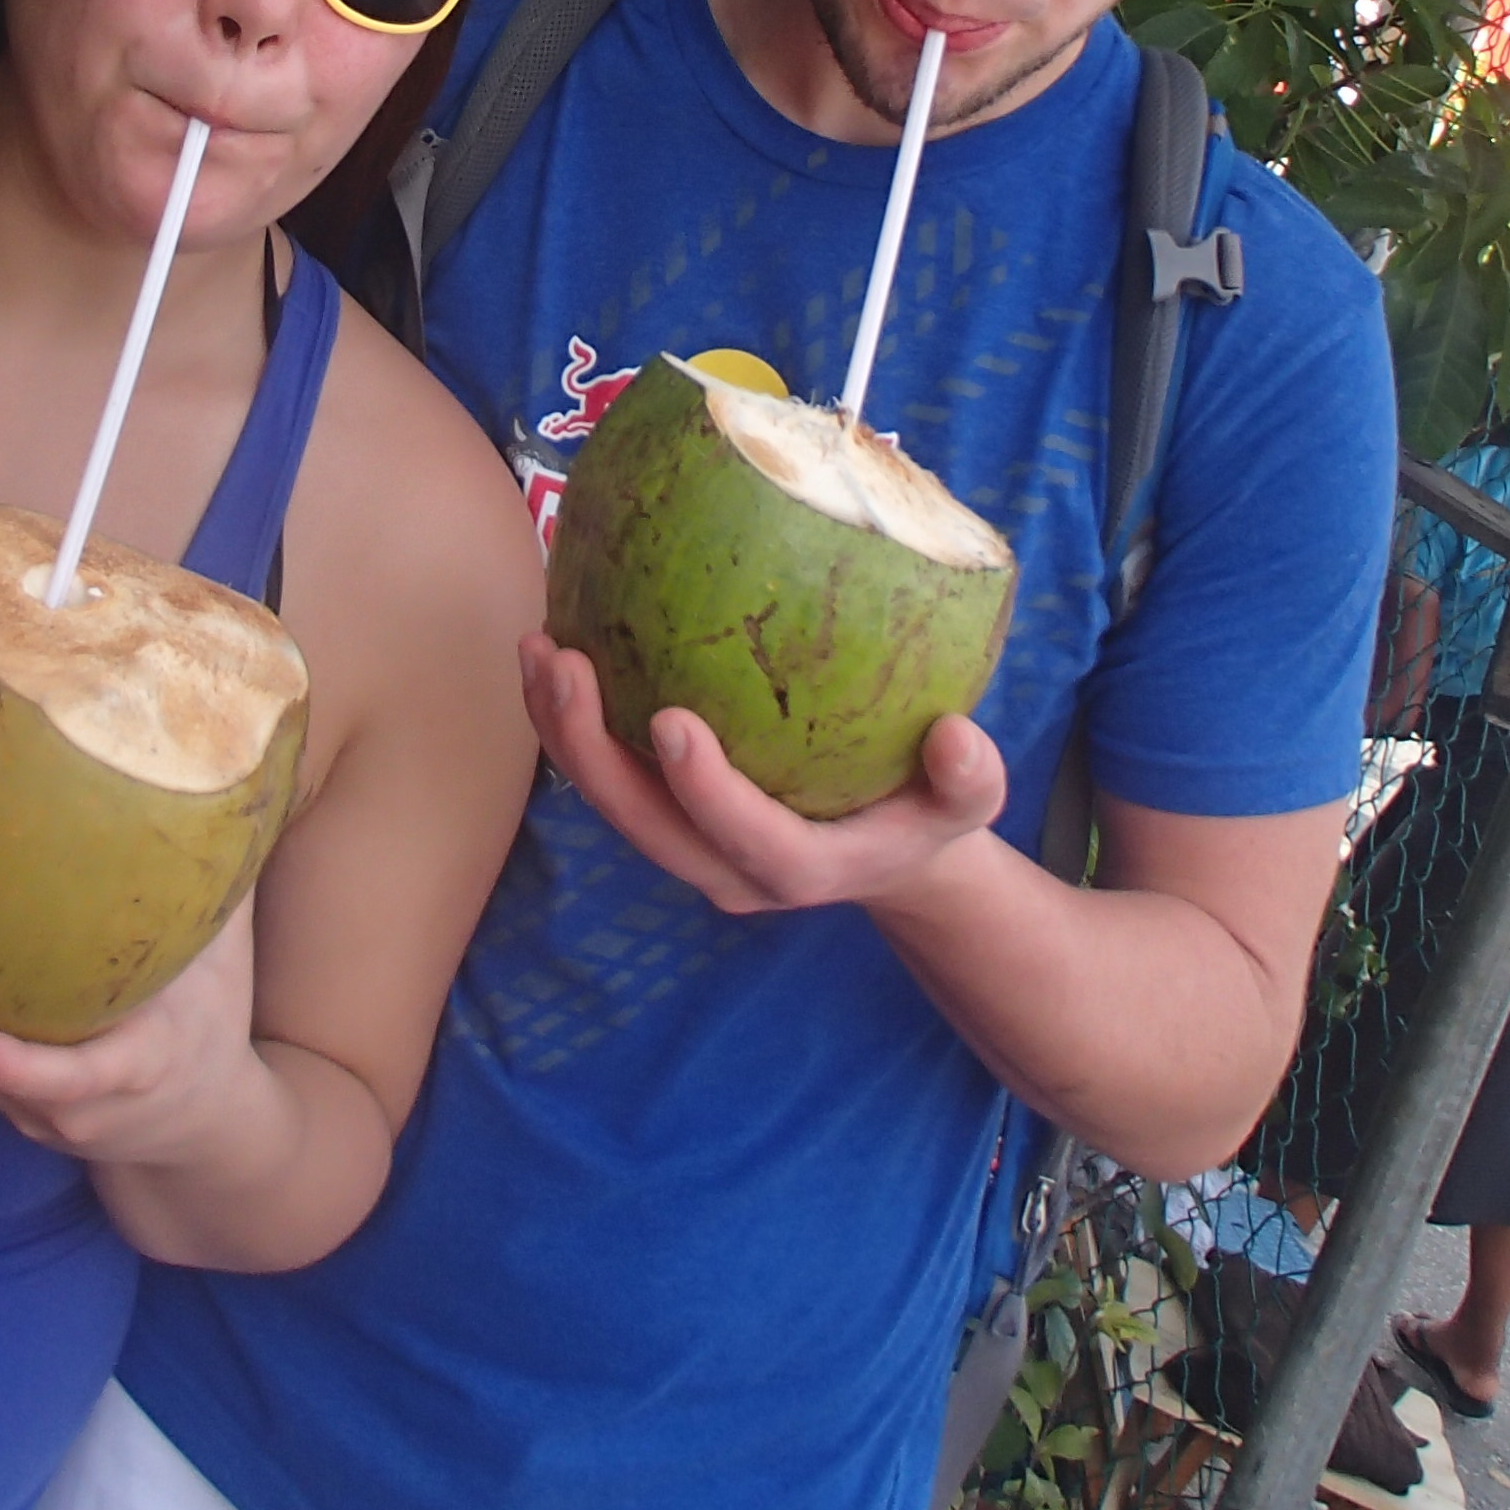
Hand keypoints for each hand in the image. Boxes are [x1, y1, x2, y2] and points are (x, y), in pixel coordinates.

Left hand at [0, 907, 276, 1171]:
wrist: (208, 1123)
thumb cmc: (215, 1022)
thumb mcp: (227, 964)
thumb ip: (219, 896)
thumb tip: (223, 794)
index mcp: (142, 1065)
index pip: (76, 1076)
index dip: (16, 1065)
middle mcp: (92, 1107)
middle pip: (15, 1087)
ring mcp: (56, 1124)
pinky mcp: (31, 1124)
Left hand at [520, 633, 1008, 916]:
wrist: (888, 846)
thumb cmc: (927, 807)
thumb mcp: (968, 801)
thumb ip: (970, 776)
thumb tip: (956, 735)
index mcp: (802, 869)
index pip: (743, 840)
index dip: (703, 790)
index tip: (671, 720)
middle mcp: (729, 870)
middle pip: (644, 825)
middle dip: (592, 751)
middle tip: (564, 662)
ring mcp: (689, 845)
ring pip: (609, 800)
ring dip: (563, 732)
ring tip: (538, 648)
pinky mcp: (666, 811)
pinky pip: (607, 770)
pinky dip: (574, 718)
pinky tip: (556, 639)